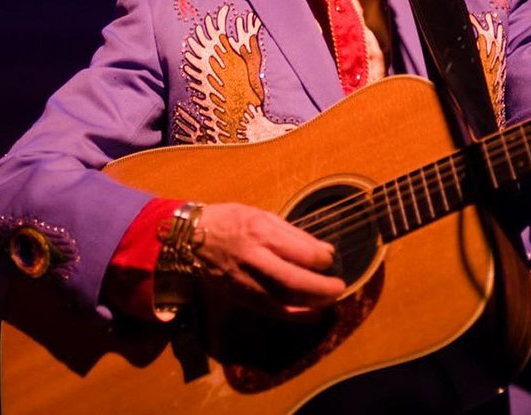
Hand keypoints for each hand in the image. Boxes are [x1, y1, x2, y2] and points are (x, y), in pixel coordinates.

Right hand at [195, 202, 344, 318]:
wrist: (191, 238)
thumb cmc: (231, 220)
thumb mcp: (262, 215)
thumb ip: (293, 233)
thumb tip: (323, 250)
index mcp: (261, 232)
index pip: (299, 250)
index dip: (321, 258)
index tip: (330, 258)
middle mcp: (254, 258)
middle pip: (293, 279)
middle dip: (321, 287)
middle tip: (339, 287)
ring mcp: (246, 281)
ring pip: (284, 299)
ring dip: (311, 303)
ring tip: (329, 301)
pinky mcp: (241, 296)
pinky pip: (272, 310)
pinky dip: (294, 314)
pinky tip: (311, 313)